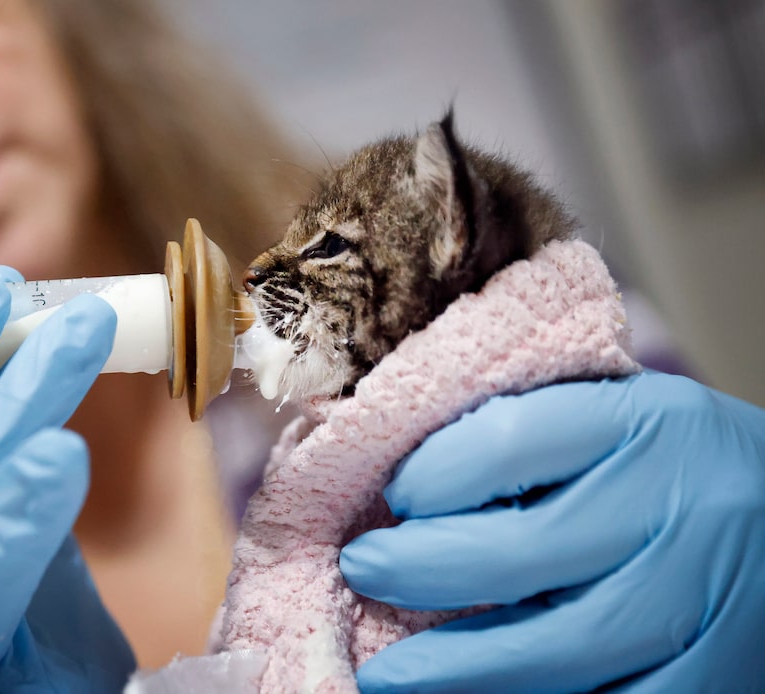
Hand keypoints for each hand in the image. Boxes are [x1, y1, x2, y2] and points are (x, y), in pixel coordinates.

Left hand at [340, 371, 764, 692]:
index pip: (507, 442)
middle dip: (420, 571)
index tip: (394, 497)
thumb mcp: (612, 418)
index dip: (430, 476)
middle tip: (363, 572)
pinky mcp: (722, 675)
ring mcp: (706, 600)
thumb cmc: (671, 465)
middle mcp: (684, 506)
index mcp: (646, 421)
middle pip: (522, 554)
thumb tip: (390, 475)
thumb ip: (525, 433)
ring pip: (559, 651)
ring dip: (457, 670)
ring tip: (389, 673)